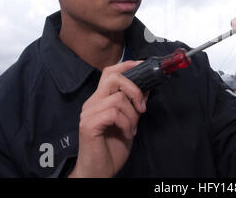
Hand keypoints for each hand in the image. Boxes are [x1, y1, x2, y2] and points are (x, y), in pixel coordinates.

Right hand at [68, 61, 148, 177]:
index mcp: (100, 100)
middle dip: (134, 88)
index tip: (143, 66)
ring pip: (118, 98)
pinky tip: (127, 133)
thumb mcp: (129, 122)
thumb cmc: (112, 149)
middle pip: (113, 77)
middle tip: (141, 106)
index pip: (110, 73)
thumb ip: (134, 105)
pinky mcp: (89, 124)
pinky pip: (113, 113)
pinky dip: (126, 123)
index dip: (127, 65)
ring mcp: (89, 113)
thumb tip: (146, 87)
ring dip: (132, 114)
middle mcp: (92, 103)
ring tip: (132, 129)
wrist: (99, 172)